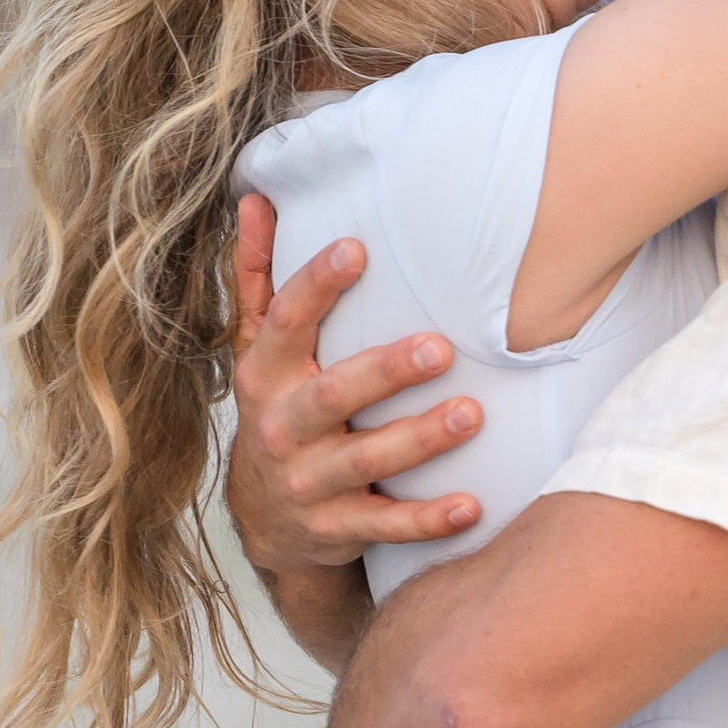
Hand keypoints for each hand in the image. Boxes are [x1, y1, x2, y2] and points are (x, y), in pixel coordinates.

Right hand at [225, 197, 487, 643]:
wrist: (268, 522)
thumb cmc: (279, 413)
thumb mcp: (259, 350)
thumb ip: (260, 279)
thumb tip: (256, 198)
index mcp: (265, 376)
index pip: (286, 323)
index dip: (317, 285)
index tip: (358, 250)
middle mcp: (282, 429)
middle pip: (333, 397)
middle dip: (385, 372)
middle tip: (440, 348)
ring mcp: (308, 484)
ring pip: (365, 461)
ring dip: (419, 439)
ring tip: (471, 415)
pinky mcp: (337, 529)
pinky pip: (386, 526)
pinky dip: (427, 520)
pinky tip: (472, 506)